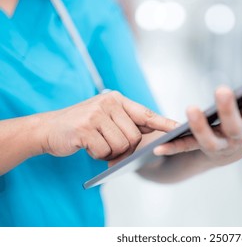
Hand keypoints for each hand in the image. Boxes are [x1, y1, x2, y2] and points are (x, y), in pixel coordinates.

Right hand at [39, 91, 177, 163]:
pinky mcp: (85, 129)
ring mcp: (96, 114)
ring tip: (97, 144)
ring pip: (122, 145)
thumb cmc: (82, 126)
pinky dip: (98, 156)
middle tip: (110, 146)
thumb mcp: (106, 117)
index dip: (164, 123)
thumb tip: (155, 133)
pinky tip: (87, 147)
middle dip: (126, 148)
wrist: (48, 128)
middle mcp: (108, 103)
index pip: (146, 113)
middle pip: (135, 137)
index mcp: (117, 99)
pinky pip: (105, 152)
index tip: (179, 129)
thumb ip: (127, 123)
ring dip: (111, 153)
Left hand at [153, 71, 241, 165]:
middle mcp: (239, 137)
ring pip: (209, 140)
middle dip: (229, 110)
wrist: (234, 150)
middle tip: (222, 90)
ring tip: (190, 108)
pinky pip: (186, 148)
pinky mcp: (200, 148)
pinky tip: (158, 146)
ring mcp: (219, 145)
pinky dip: (174, 147)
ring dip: (200, 127)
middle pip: (234, 126)